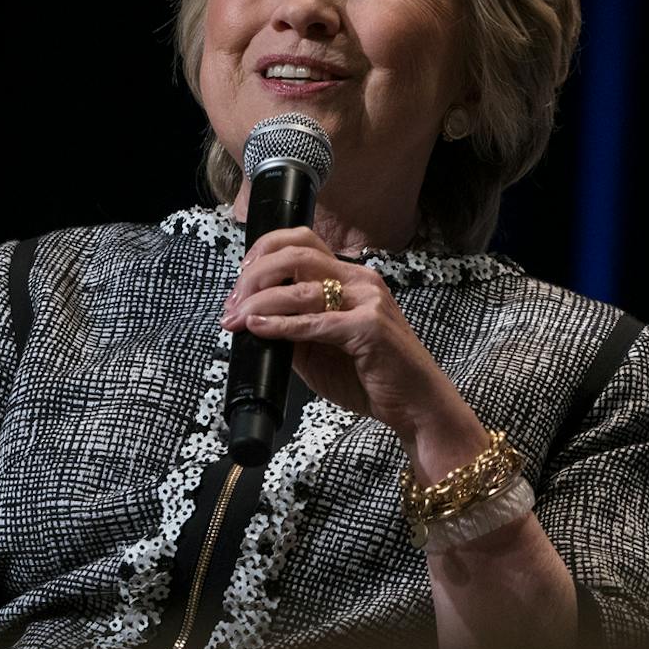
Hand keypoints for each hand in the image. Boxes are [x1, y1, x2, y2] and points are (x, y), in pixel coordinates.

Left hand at [218, 227, 473, 446]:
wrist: (416, 406)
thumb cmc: (370, 376)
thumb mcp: (319, 350)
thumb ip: (291, 329)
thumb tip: (251, 320)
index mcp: (349, 277)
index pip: (301, 242)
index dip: (262, 254)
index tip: (238, 284)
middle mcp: (360, 280)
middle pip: (296, 253)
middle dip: (254, 275)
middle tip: (232, 304)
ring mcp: (368, 300)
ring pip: (301, 287)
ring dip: (259, 303)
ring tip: (236, 320)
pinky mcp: (370, 327)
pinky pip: (315, 321)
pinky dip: (281, 324)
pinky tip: (259, 328)